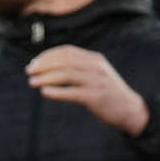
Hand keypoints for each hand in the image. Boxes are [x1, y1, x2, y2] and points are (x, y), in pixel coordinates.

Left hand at [26, 45, 148, 134]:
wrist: (130, 109)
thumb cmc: (106, 93)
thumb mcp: (95, 74)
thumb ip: (77, 68)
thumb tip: (47, 68)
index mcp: (94, 59)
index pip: (67, 51)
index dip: (47, 56)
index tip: (33, 64)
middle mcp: (96, 67)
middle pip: (65, 61)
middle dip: (44, 65)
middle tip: (29, 72)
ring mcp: (97, 82)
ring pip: (67, 74)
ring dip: (47, 77)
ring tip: (32, 82)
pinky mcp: (97, 97)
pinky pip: (73, 92)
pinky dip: (57, 91)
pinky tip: (44, 92)